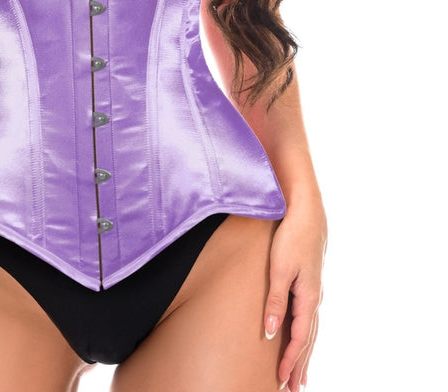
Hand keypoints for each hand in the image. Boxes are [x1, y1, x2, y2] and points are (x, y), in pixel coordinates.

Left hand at [263, 196, 326, 390]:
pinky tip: (304, 336)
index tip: (280, 380)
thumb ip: (275, 301)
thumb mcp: (279, 269)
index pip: (299, 339)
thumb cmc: (291, 237)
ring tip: (301, 374)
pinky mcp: (311, 281)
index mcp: (309, 298)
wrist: (307, 211)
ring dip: (305, 353)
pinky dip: (307, 334)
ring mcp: (315, 290)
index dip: (289, 360)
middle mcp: (315, 298)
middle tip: (294, 389)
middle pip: (309, 340)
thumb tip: (269, 332)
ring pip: (311, 330)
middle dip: (300, 365)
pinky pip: (310, 317)